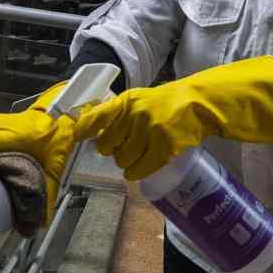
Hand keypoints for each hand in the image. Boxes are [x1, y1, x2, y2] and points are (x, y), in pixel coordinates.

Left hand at [74, 56, 272, 180]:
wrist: (199, 104)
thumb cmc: (165, 103)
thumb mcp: (138, 100)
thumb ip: (116, 113)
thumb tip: (86, 129)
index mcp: (126, 102)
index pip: (94, 117)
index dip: (81, 130)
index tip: (73, 136)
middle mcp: (134, 114)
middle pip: (106, 146)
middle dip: (113, 151)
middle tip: (127, 146)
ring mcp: (150, 130)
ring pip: (122, 161)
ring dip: (128, 162)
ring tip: (140, 153)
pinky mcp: (164, 146)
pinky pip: (139, 169)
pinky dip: (138, 172)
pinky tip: (143, 166)